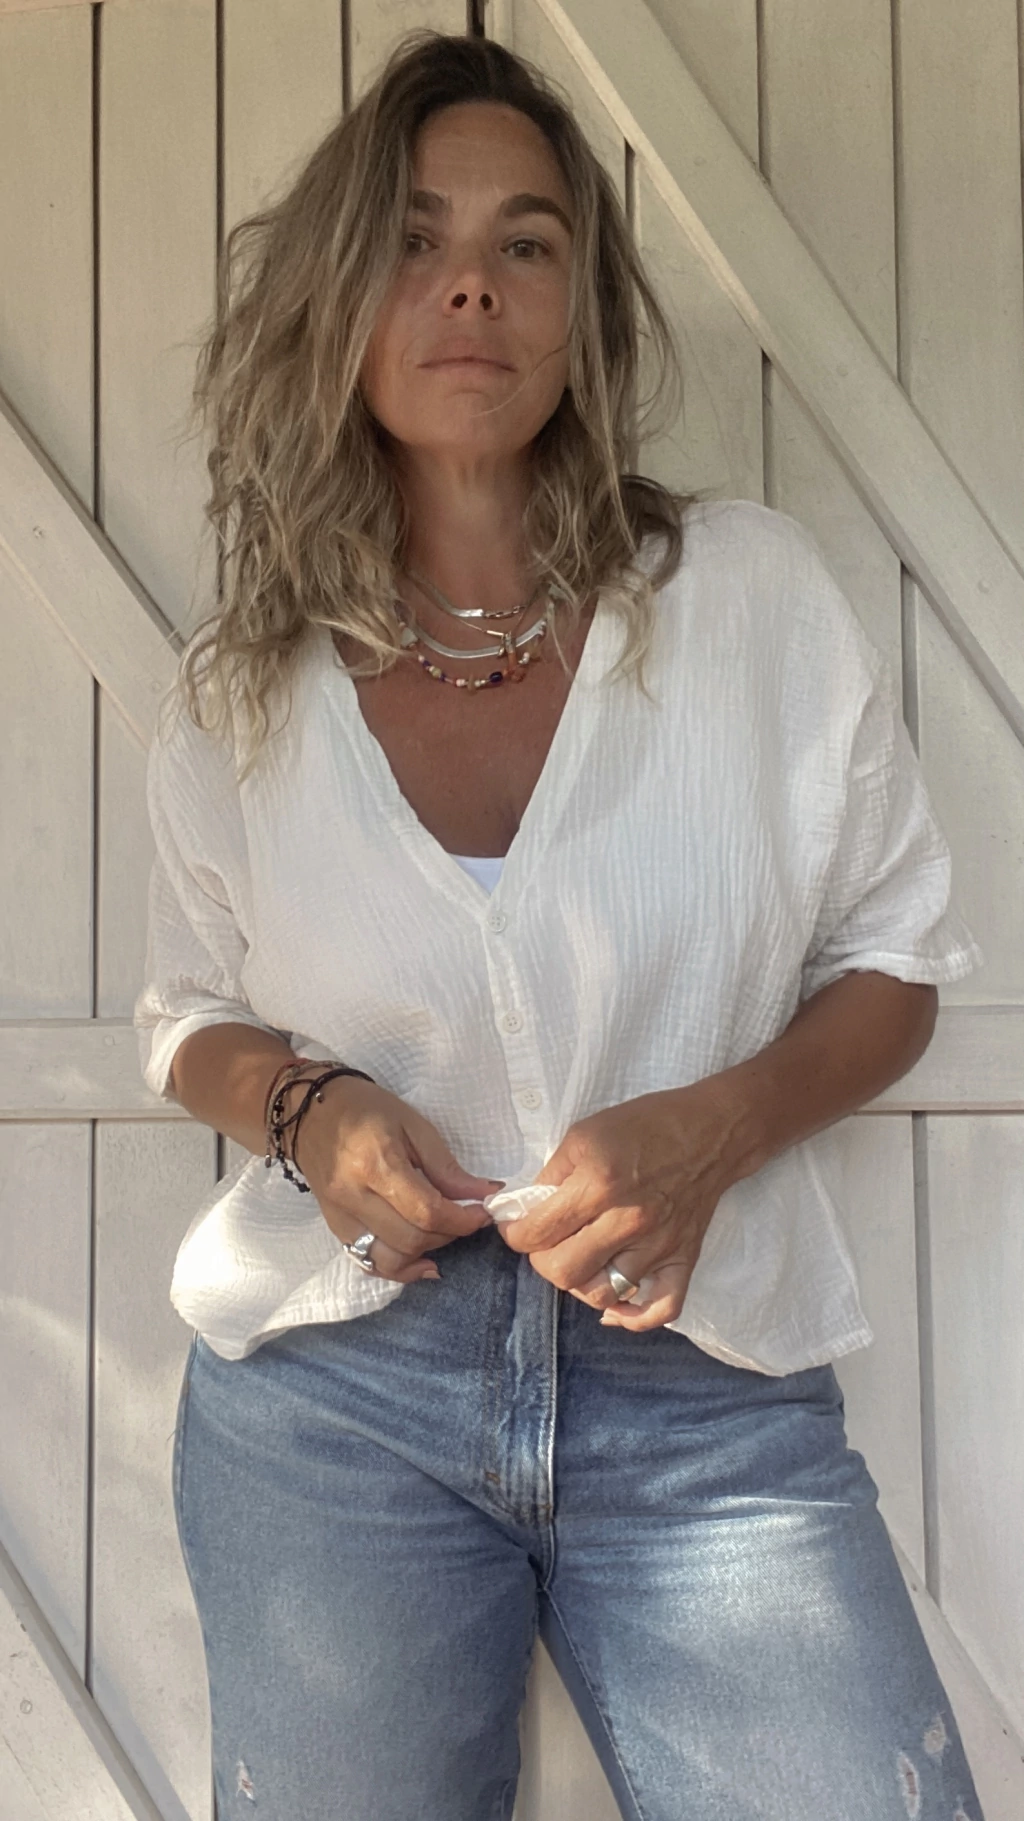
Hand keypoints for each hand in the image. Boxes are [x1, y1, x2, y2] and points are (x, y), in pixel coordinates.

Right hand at [294, 1076, 502, 1283]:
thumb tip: (485, 1194)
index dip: (462, 1219)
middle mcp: (354, 1195)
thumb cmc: (366, 1109)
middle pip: (410, 1239)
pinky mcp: (334, 1227)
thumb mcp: (413, 1125)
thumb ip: (446, 1167)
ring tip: (442, 1235)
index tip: (482, 1213)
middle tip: (464, 1218)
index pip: (427, 1210)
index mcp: (376, 1164)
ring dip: (425, 1254)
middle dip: (448, 1235)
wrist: (308, 1113)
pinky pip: (368, 1262)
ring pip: (389, 1260)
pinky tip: (420, 1260)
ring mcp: (340, 1216)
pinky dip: (398, 1268)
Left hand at [498, 1080, 743, 1329]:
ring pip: (603, 1295)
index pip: (538, 1233)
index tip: (516, 1227)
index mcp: (599, 1185)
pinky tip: (613, 1308)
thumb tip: (526, 1208)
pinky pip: (661, 1310)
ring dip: (580, 1283)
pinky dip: (633, 1318)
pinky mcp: (683, 1259)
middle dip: (542, 1260)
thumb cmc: (645, 1125)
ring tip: (578, 1260)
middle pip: (564, 1272)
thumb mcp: (584, 1134)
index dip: (515, 1233)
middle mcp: (628, 1221)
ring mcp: (659, 1245)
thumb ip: (551, 1174)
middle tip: (546, 1242)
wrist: (710, 1132)